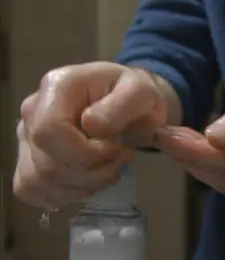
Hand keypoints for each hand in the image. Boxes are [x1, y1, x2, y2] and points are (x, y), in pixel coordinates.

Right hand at [14, 62, 169, 206]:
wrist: (130, 102)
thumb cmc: (134, 95)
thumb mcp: (140, 92)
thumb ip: (121, 106)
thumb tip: (91, 125)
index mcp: (56, 87)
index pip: (49, 131)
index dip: (84, 153)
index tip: (117, 150)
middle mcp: (32, 111)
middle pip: (46, 163)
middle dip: (92, 172)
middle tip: (122, 159)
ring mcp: (26, 136)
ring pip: (39, 181)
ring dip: (84, 185)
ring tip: (111, 169)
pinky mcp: (29, 159)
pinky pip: (34, 190)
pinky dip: (67, 193)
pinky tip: (91, 180)